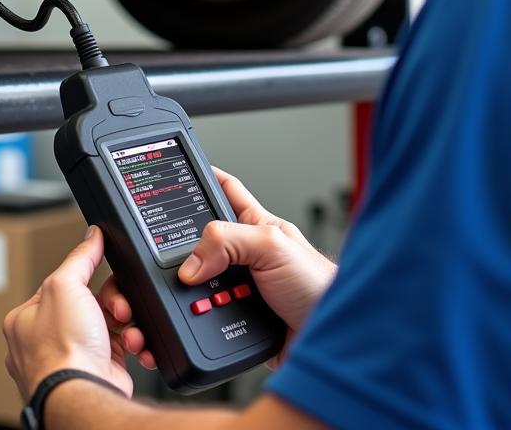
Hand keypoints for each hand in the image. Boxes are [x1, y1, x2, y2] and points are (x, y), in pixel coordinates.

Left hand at [2, 226, 132, 400]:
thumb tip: (92, 236)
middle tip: (116, 307)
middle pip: (90, 302)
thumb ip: (79, 257)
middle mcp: (47, 340)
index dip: (86, 279)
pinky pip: (122, 345)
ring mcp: (74, 356)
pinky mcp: (99, 369)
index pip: (62, 284)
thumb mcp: (65, 285)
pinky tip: (131, 342)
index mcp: (28, 319)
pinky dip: (132, 341)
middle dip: (111, 301)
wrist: (85, 395)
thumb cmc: (61, 352)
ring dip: (125, 321)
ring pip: (109, 322)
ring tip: (125, 326)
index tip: (102, 276)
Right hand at [100, 167, 336, 369]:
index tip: (177, 170)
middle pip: (200, 243)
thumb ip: (228, 241)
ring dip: (193, 296)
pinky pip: (204, 320)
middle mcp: (245, 256)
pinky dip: (198, 324)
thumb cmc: (319, 285)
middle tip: (182, 261)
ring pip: (198, 284)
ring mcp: (240, 288)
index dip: (203, 177)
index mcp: (255, 226)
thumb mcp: (272, 246)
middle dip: (185, 252)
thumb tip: (190, 261)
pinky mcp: (236, 322)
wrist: (332, 340)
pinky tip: (202, 324)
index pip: (224, 190)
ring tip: (202, 298)